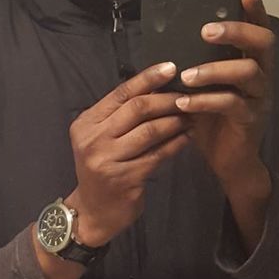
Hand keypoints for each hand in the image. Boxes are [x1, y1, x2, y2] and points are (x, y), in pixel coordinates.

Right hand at [66, 62, 189, 246]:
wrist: (92, 210)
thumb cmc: (100, 166)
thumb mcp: (100, 137)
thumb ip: (119, 115)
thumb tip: (155, 87)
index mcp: (87, 122)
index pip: (120, 93)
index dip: (147, 78)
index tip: (170, 67)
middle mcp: (94, 139)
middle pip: (136, 109)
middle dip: (166, 99)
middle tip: (187, 95)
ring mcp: (108, 160)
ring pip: (150, 131)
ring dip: (174, 120)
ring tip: (191, 114)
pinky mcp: (126, 179)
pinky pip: (157, 155)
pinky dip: (175, 144)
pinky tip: (187, 137)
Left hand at [175, 0, 273, 188]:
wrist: (225, 158)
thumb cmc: (209, 114)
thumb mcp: (201, 83)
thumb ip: (194, 60)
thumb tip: (165, 34)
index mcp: (249, 60)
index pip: (258, 28)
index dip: (255, 9)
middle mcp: (261, 74)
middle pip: (263, 43)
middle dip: (237, 31)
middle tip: (207, 31)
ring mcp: (259, 97)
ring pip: (248, 73)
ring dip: (214, 70)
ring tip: (186, 75)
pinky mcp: (251, 120)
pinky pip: (233, 105)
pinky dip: (206, 101)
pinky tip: (184, 103)